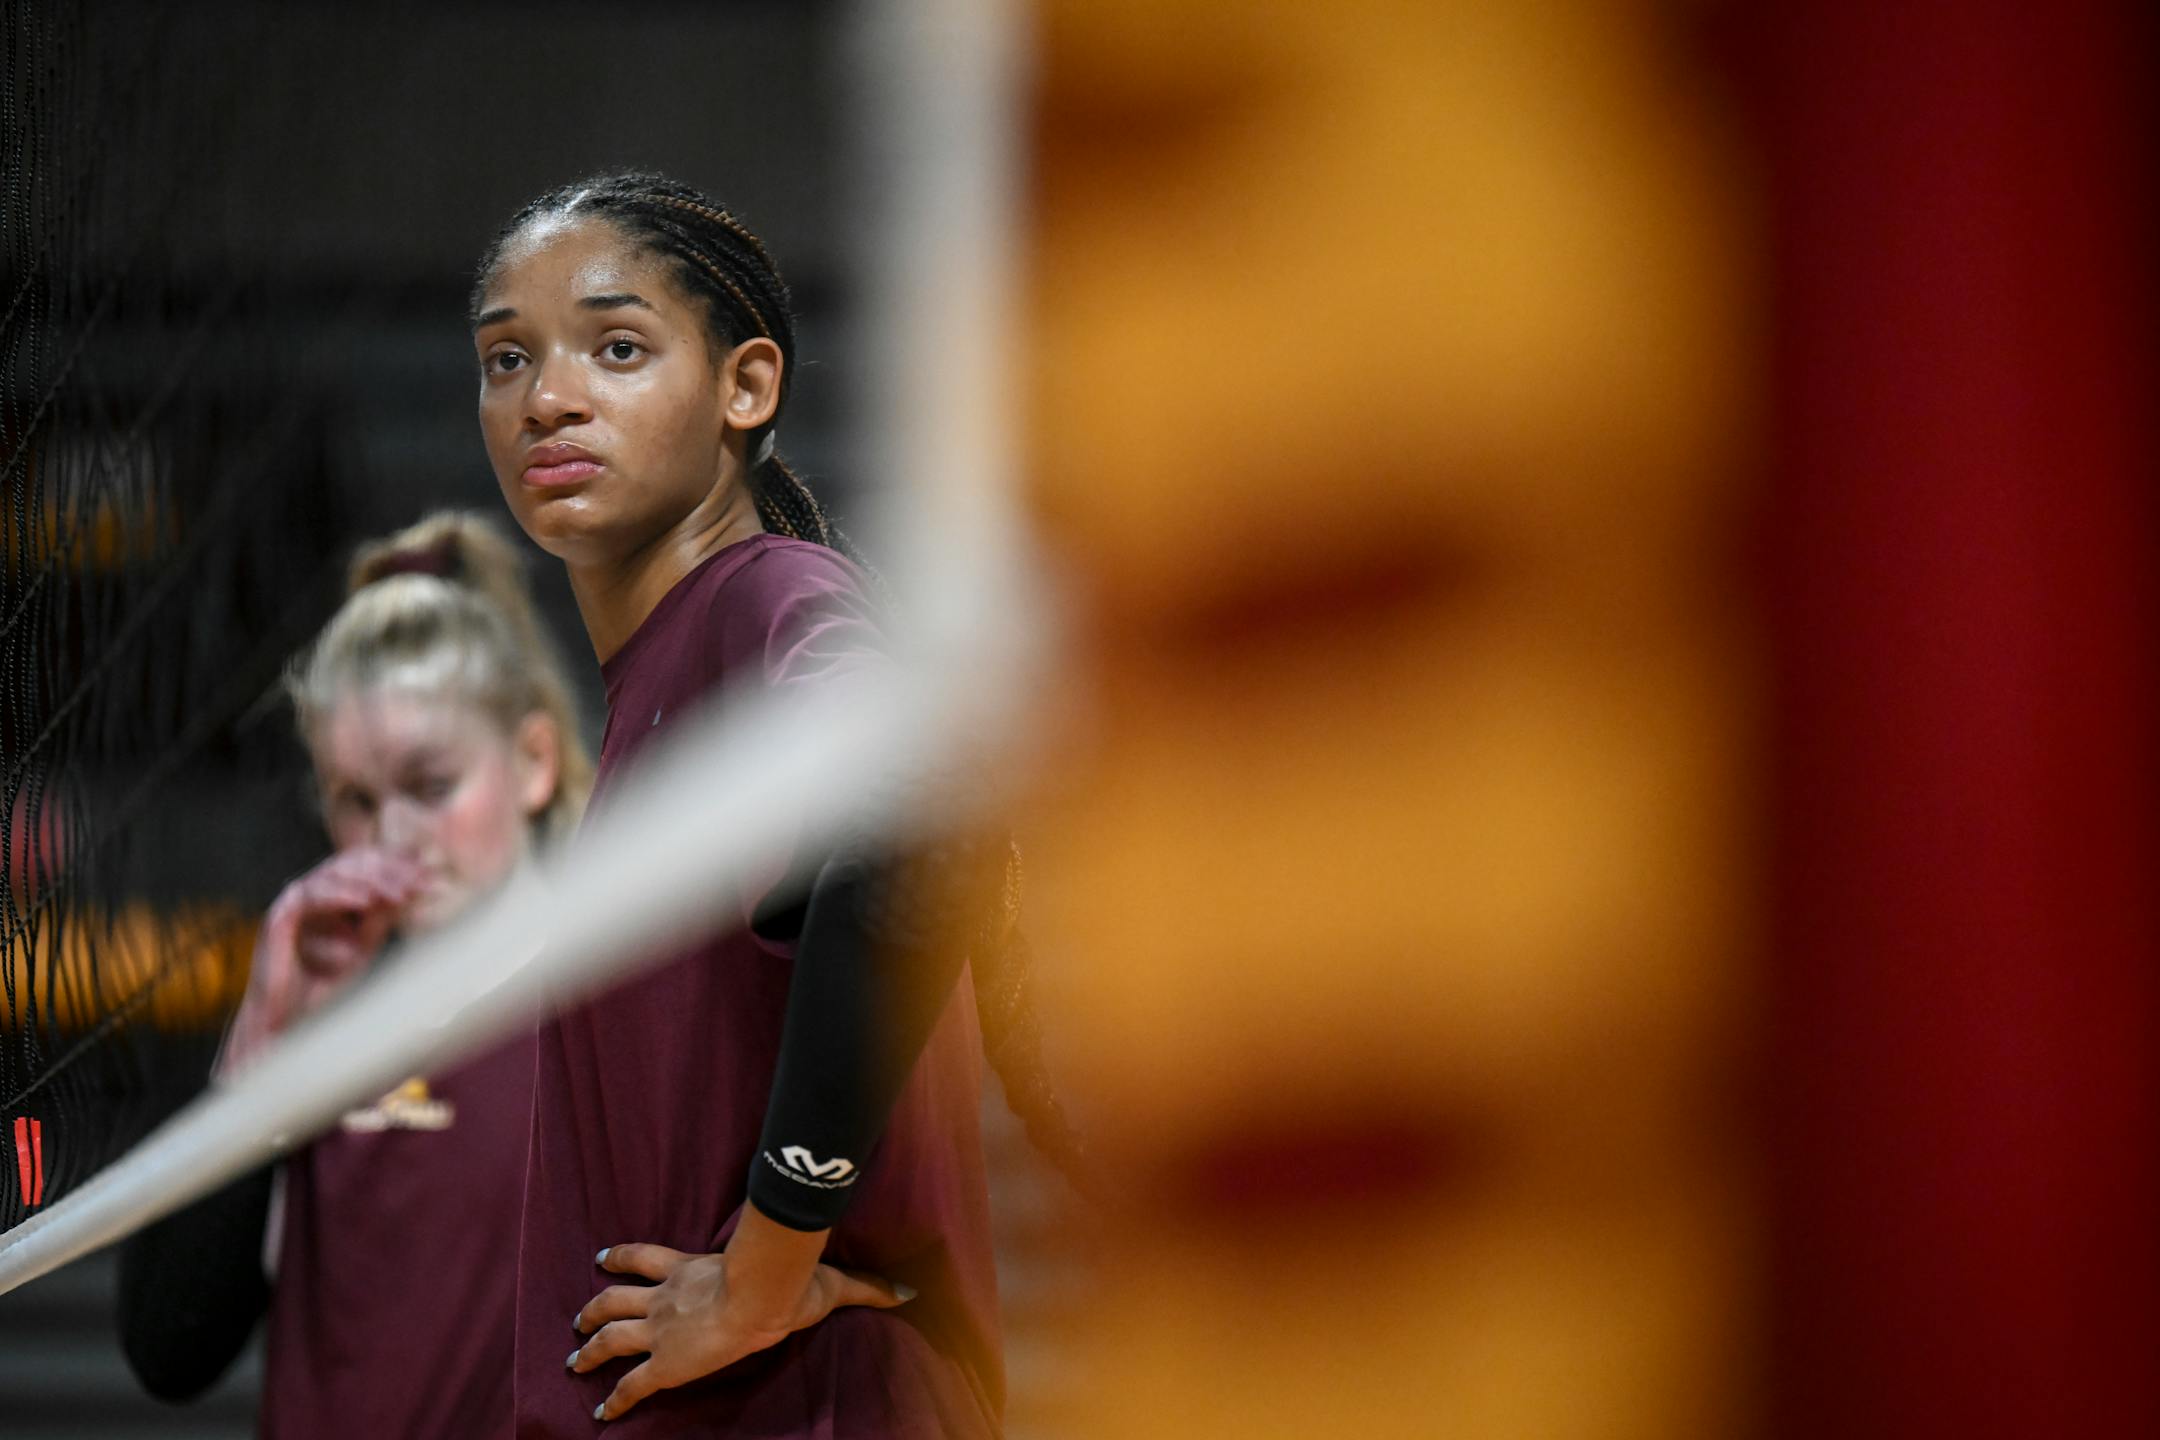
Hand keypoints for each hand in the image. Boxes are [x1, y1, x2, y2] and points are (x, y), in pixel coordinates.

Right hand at [218, 848, 424, 1077]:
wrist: (289, 1017)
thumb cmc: (325, 980)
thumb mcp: (365, 943)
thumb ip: (384, 915)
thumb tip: (418, 887)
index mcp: (335, 892)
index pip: (370, 865)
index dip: (401, 867)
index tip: (432, 878)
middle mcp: (315, 889)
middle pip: (355, 863)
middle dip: (391, 871)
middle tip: (419, 883)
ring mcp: (296, 900)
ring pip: (335, 874)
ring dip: (371, 881)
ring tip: (400, 893)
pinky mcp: (281, 916)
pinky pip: (313, 896)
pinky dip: (341, 895)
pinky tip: (366, 900)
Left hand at [569, 1239, 912, 1420]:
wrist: (757, 1300)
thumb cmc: (786, 1285)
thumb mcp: (824, 1281)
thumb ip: (862, 1287)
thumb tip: (907, 1290)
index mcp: (692, 1270)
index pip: (648, 1256)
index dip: (621, 1256)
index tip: (601, 1259)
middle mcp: (667, 1296)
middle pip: (617, 1295)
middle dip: (594, 1306)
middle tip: (579, 1317)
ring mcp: (661, 1328)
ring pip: (610, 1332)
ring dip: (589, 1345)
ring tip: (574, 1359)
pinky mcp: (663, 1364)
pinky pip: (629, 1385)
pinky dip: (612, 1399)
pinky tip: (599, 1415)